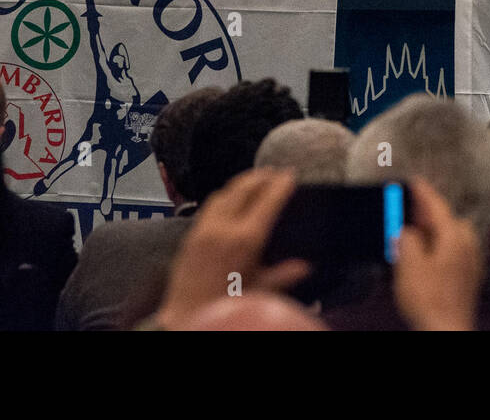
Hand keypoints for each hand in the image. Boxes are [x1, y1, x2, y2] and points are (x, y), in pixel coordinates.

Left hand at [153, 167, 310, 329]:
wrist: (185, 316)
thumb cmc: (224, 305)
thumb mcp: (260, 291)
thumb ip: (283, 275)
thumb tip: (305, 267)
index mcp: (245, 240)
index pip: (267, 201)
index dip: (280, 184)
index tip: (290, 174)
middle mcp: (223, 228)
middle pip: (244, 188)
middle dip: (261, 176)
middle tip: (275, 172)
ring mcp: (204, 228)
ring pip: (225, 192)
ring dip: (242, 183)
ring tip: (255, 180)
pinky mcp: (191, 234)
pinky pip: (209, 206)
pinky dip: (224, 195)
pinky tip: (230, 199)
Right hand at [393, 177, 482, 330]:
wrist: (446, 331)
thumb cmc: (428, 298)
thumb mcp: (408, 263)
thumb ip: (407, 238)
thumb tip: (407, 230)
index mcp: (455, 236)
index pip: (437, 205)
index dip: (423, 192)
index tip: (414, 180)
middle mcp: (469, 245)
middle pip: (448, 220)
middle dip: (430, 215)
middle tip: (410, 212)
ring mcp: (472, 262)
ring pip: (453, 237)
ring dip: (436, 233)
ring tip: (415, 236)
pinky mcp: (470, 279)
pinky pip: (455, 253)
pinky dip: (441, 249)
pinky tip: (429, 258)